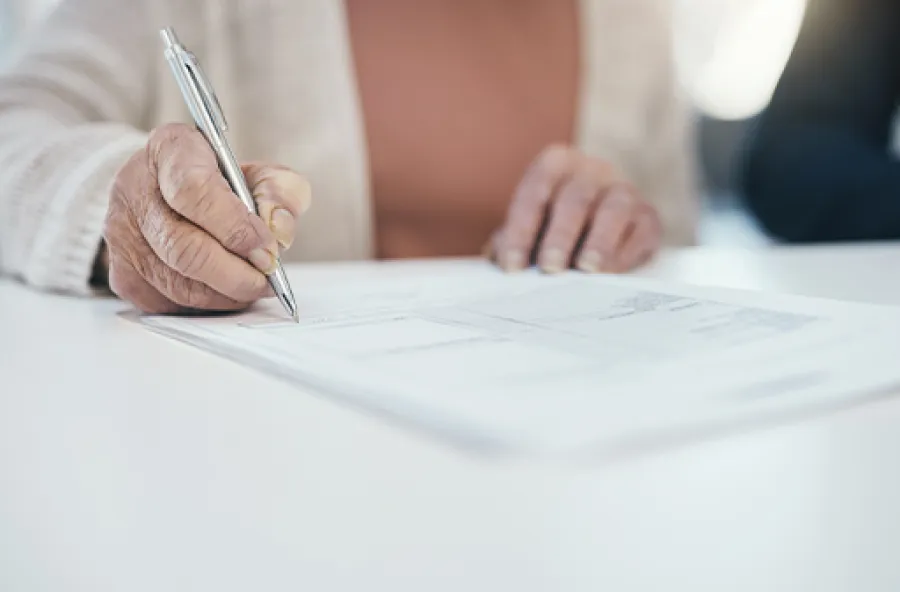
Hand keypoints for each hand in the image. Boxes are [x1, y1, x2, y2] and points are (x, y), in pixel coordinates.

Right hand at [104, 123, 310, 313]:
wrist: (170, 194)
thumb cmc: (219, 183)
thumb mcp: (260, 173)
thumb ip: (281, 193)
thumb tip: (279, 232)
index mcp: (170, 150)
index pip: (193, 190)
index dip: (235, 227)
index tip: (267, 248)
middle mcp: (134, 190)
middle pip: (184, 247)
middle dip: (236, 273)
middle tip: (267, 278)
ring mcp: (122, 235)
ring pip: (178, 283)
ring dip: (226, 293)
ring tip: (252, 283)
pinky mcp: (123, 274)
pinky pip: (170, 303)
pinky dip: (208, 303)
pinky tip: (225, 288)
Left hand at [489, 145, 661, 273]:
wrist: (597, 230)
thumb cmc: (550, 229)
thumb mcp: (526, 230)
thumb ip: (511, 242)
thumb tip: (502, 261)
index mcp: (555, 164)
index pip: (534, 192)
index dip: (520, 230)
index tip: (512, 266)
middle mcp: (592, 170)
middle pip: (575, 199)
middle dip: (560, 236)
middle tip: (549, 267)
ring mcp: (623, 190)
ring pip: (613, 209)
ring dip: (598, 241)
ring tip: (586, 268)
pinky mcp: (647, 217)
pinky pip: (640, 232)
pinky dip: (624, 255)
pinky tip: (610, 274)